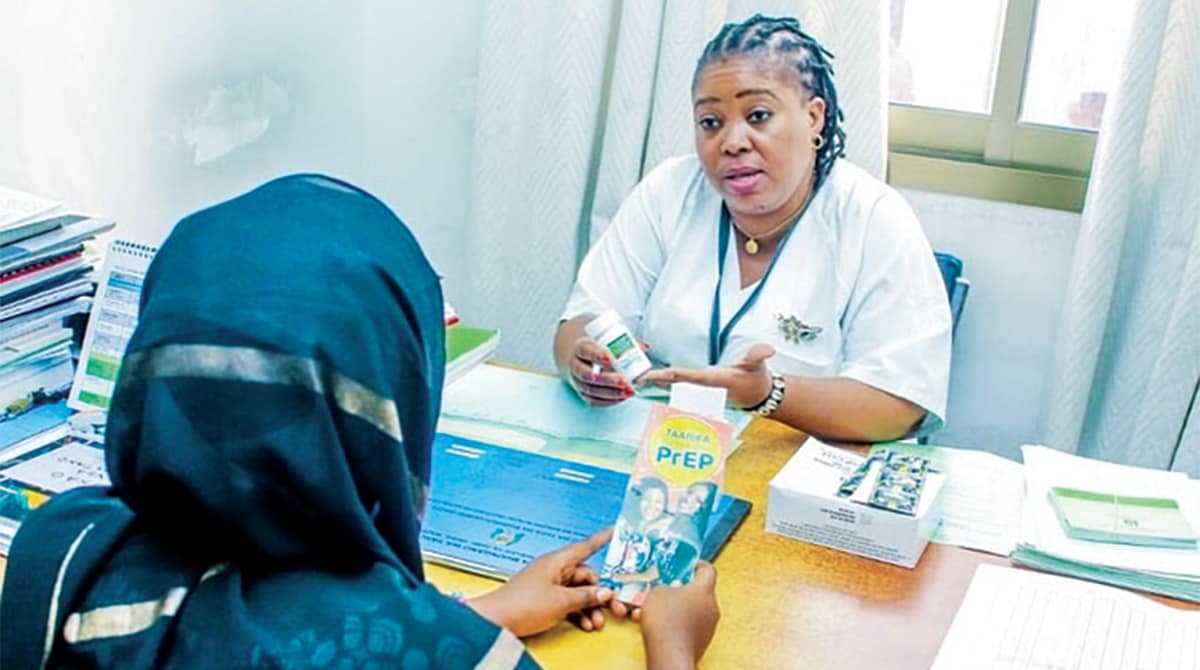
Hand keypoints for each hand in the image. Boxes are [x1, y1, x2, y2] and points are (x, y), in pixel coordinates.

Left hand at [468, 528, 614, 636]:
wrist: (496, 620)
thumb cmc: (521, 604)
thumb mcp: (561, 601)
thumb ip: (585, 596)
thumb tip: (604, 592)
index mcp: (557, 561)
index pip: (585, 546)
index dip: (601, 539)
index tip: (613, 531)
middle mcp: (554, 569)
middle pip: (585, 575)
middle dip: (599, 592)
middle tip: (611, 606)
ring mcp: (549, 584)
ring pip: (578, 591)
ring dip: (589, 606)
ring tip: (596, 622)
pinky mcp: (544, 599)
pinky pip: (568, 601)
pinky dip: (577, 611)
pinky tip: (584, 623)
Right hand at [564, 337, 635, 405]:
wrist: (580, 358)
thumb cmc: (597, 348)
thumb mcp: (606, 341)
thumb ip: (625, 343)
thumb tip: (646, 347)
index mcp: (580, 348)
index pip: (585, 351)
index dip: (596, 355)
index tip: (610, 358)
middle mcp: (575, 365)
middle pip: (586, 374)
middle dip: (607, 379)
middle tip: (624, 380)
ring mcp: (577, 381)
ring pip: (590, 390)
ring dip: (611, 392)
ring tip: (628, 391)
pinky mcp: (583, 393)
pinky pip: (593, 400)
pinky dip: (609, 400)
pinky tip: (623, 397)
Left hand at [639, 343, 775, 408]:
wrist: (757, 395)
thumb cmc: (755, 378)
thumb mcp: (758, 364)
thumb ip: (760, 356)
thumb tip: (768, 350)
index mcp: (716, 380)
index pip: (692, 377)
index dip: (675, 375)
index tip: (660, 374)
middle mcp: (704, 389)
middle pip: (676, 384)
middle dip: (657, 381)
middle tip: (637, 378)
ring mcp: (699, 392)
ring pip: (673, 387)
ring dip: (655, 384)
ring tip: (636, 380)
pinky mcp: (697, 391)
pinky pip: (676, 387)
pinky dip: (661, 385)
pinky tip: (647, 382)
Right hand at [641, 562, 719, 668]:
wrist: (669, 654)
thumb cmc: (665, 619)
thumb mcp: (656, 592)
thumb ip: (665, 587)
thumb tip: (669, 591)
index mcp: (705, 589)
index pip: (708, 570)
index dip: (697, 565)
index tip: (686, 565)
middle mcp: (712, 607)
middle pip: (700, 592)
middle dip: (681, 590)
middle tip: (665, 589)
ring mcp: (709, 626)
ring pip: (693, 610)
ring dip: (677, 608)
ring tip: (655, 610)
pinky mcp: (702, 641)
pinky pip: (690, 626)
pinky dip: (677, 624)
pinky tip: (659, 627)